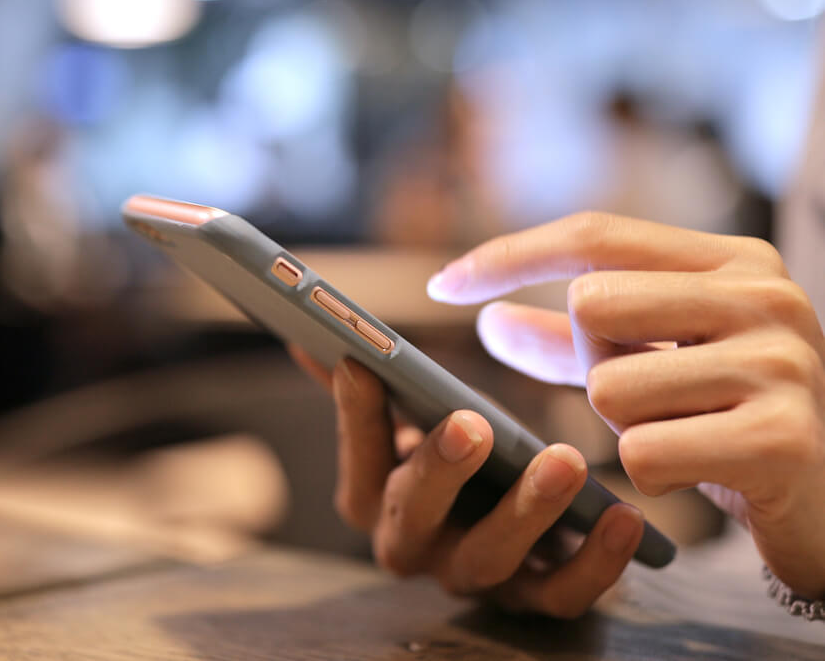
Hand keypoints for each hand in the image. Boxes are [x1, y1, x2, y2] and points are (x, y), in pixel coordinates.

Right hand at [289, 345, 645, 617]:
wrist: (521, 532)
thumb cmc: (460, 463)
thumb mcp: (412, 424)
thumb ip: (374, 388)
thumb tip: (311, 337)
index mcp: (375, 497)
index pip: (357, 457)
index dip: (356, 415)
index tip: (362, 362)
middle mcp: (414, 545)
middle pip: (412, 517)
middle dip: (437, 470)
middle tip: (469, 423)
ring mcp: (474, 577)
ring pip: (489, 558)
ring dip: (526, 512)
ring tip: (566, 460)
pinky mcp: (535, 599)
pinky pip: (563, 596)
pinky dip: (595, 563)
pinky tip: (626, 515)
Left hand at [428, 212, 824, 596]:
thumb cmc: (725, 421)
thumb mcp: (650, 363)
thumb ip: (570, 340)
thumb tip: (485, 319)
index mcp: (734, 260)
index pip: (594, 235)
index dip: (509, 255)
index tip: (441, 285)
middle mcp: (766, 296)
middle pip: (592, 305)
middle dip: (591, 363)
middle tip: (647, 396)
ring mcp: (782, 365)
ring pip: (609, 388)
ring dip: (623, 428)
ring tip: (684, 435)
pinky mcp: (781, 440)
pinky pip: (643, 455)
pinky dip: (651, 476)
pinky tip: (700, 473)